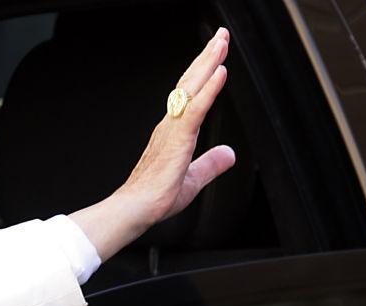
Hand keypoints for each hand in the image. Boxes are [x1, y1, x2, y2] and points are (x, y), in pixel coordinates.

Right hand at [70, 28, 234, 261]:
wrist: (136, 209)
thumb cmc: (155, 198)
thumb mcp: (193, 180)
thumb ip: (211, 164)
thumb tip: (229, 154)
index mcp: (174, 133)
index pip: (191, 96)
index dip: (204, 74)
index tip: (217, 55)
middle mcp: (171, 125)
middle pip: (191, 84)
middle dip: (207, 58)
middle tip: (222, 36)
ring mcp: (173, 129)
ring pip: (192, 89)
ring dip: (208, 63)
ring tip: (221, 43)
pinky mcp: (177, 139)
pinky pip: (196, 109)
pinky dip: (209, 89)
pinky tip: (220, 72)